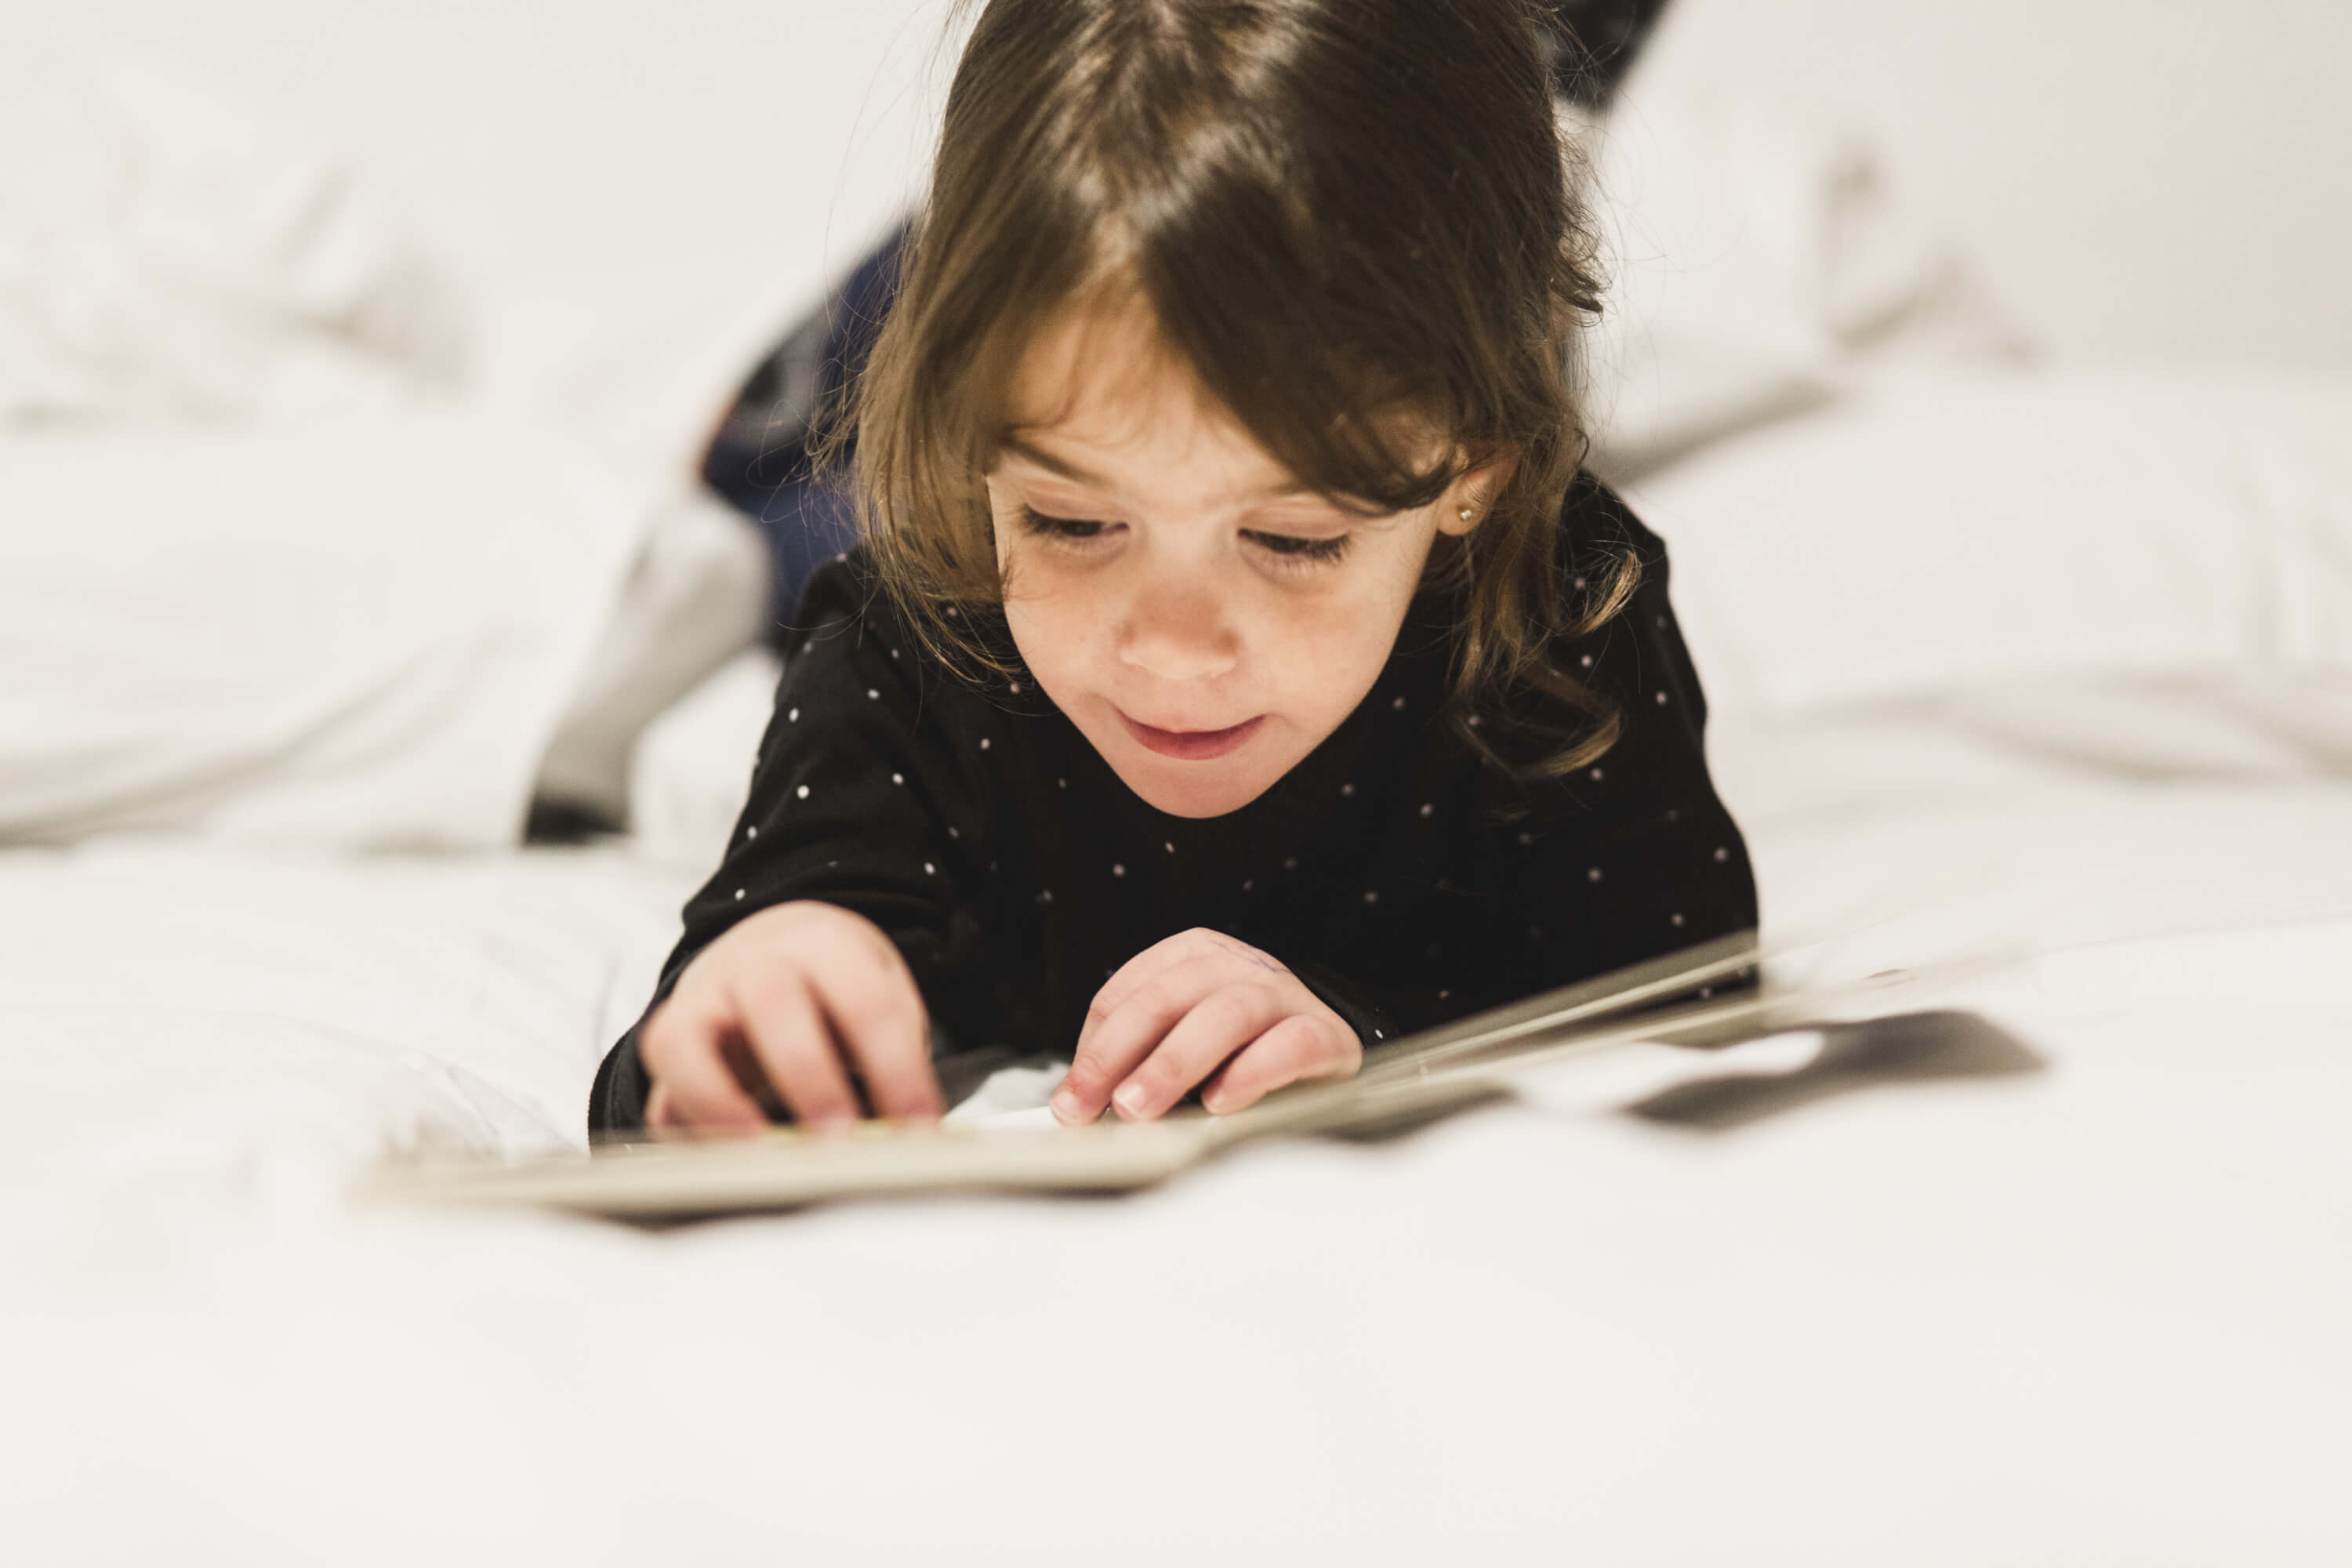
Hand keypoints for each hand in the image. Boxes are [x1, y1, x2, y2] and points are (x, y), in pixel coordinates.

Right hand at [640, 901, 941, 1134]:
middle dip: (809, 1079)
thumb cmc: (839, 990)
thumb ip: (893, 1057)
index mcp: (824, 945)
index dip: (894, 1069)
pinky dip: (685, 1129)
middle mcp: (754, 964)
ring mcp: (700, 1000)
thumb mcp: (882, 997)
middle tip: (840, 1141)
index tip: (918, 1129)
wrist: (777, 947)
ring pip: (684, 1041)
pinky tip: (726, 1163)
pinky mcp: (667, 1045)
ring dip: (722, 1104)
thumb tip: (913, 1136)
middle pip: (774, 1006)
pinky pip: (658, 1091)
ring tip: (762, 1156)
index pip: (865, 1002)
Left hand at [1050, 928, 1360, 1125]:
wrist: (1327, 1046)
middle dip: (1119, 1055)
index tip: (1072, 1101)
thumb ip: (1136, 1059)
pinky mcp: (1324, 1034)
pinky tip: (1221, 1102)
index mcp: (1192, 956)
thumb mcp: (1183, 1039)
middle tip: (1095, 1106)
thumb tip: (1079, 1105)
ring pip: (1225, 1014)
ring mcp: (1284, 995)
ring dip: (1173, 1063)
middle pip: (1167, 997)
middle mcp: (1237, 965)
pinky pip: (1289, 1045)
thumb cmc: (1241, 1048)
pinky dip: (1251, 1072)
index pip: (1127, 994)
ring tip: (1140, 1107)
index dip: (1094, 1049)